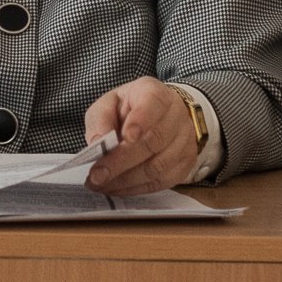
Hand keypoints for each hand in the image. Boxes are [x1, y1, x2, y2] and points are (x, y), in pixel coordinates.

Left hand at [82, 77, 201, 195]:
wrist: (160, 117)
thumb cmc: (130, 109)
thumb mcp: (109, 103)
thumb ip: (101, 119)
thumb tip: (97, 142)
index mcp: (156, 94)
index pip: (153, 104)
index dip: (140, 121)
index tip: (126, 137)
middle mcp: (176, 116)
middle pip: (153, 142)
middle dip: (121, 161)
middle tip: (97, 175)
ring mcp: (185, 141)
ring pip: (157, 167)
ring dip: (125, 180)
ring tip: (101, 184)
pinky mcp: (185, 164)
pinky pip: (161, 182)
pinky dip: (135, 188)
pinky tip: (116, 188)